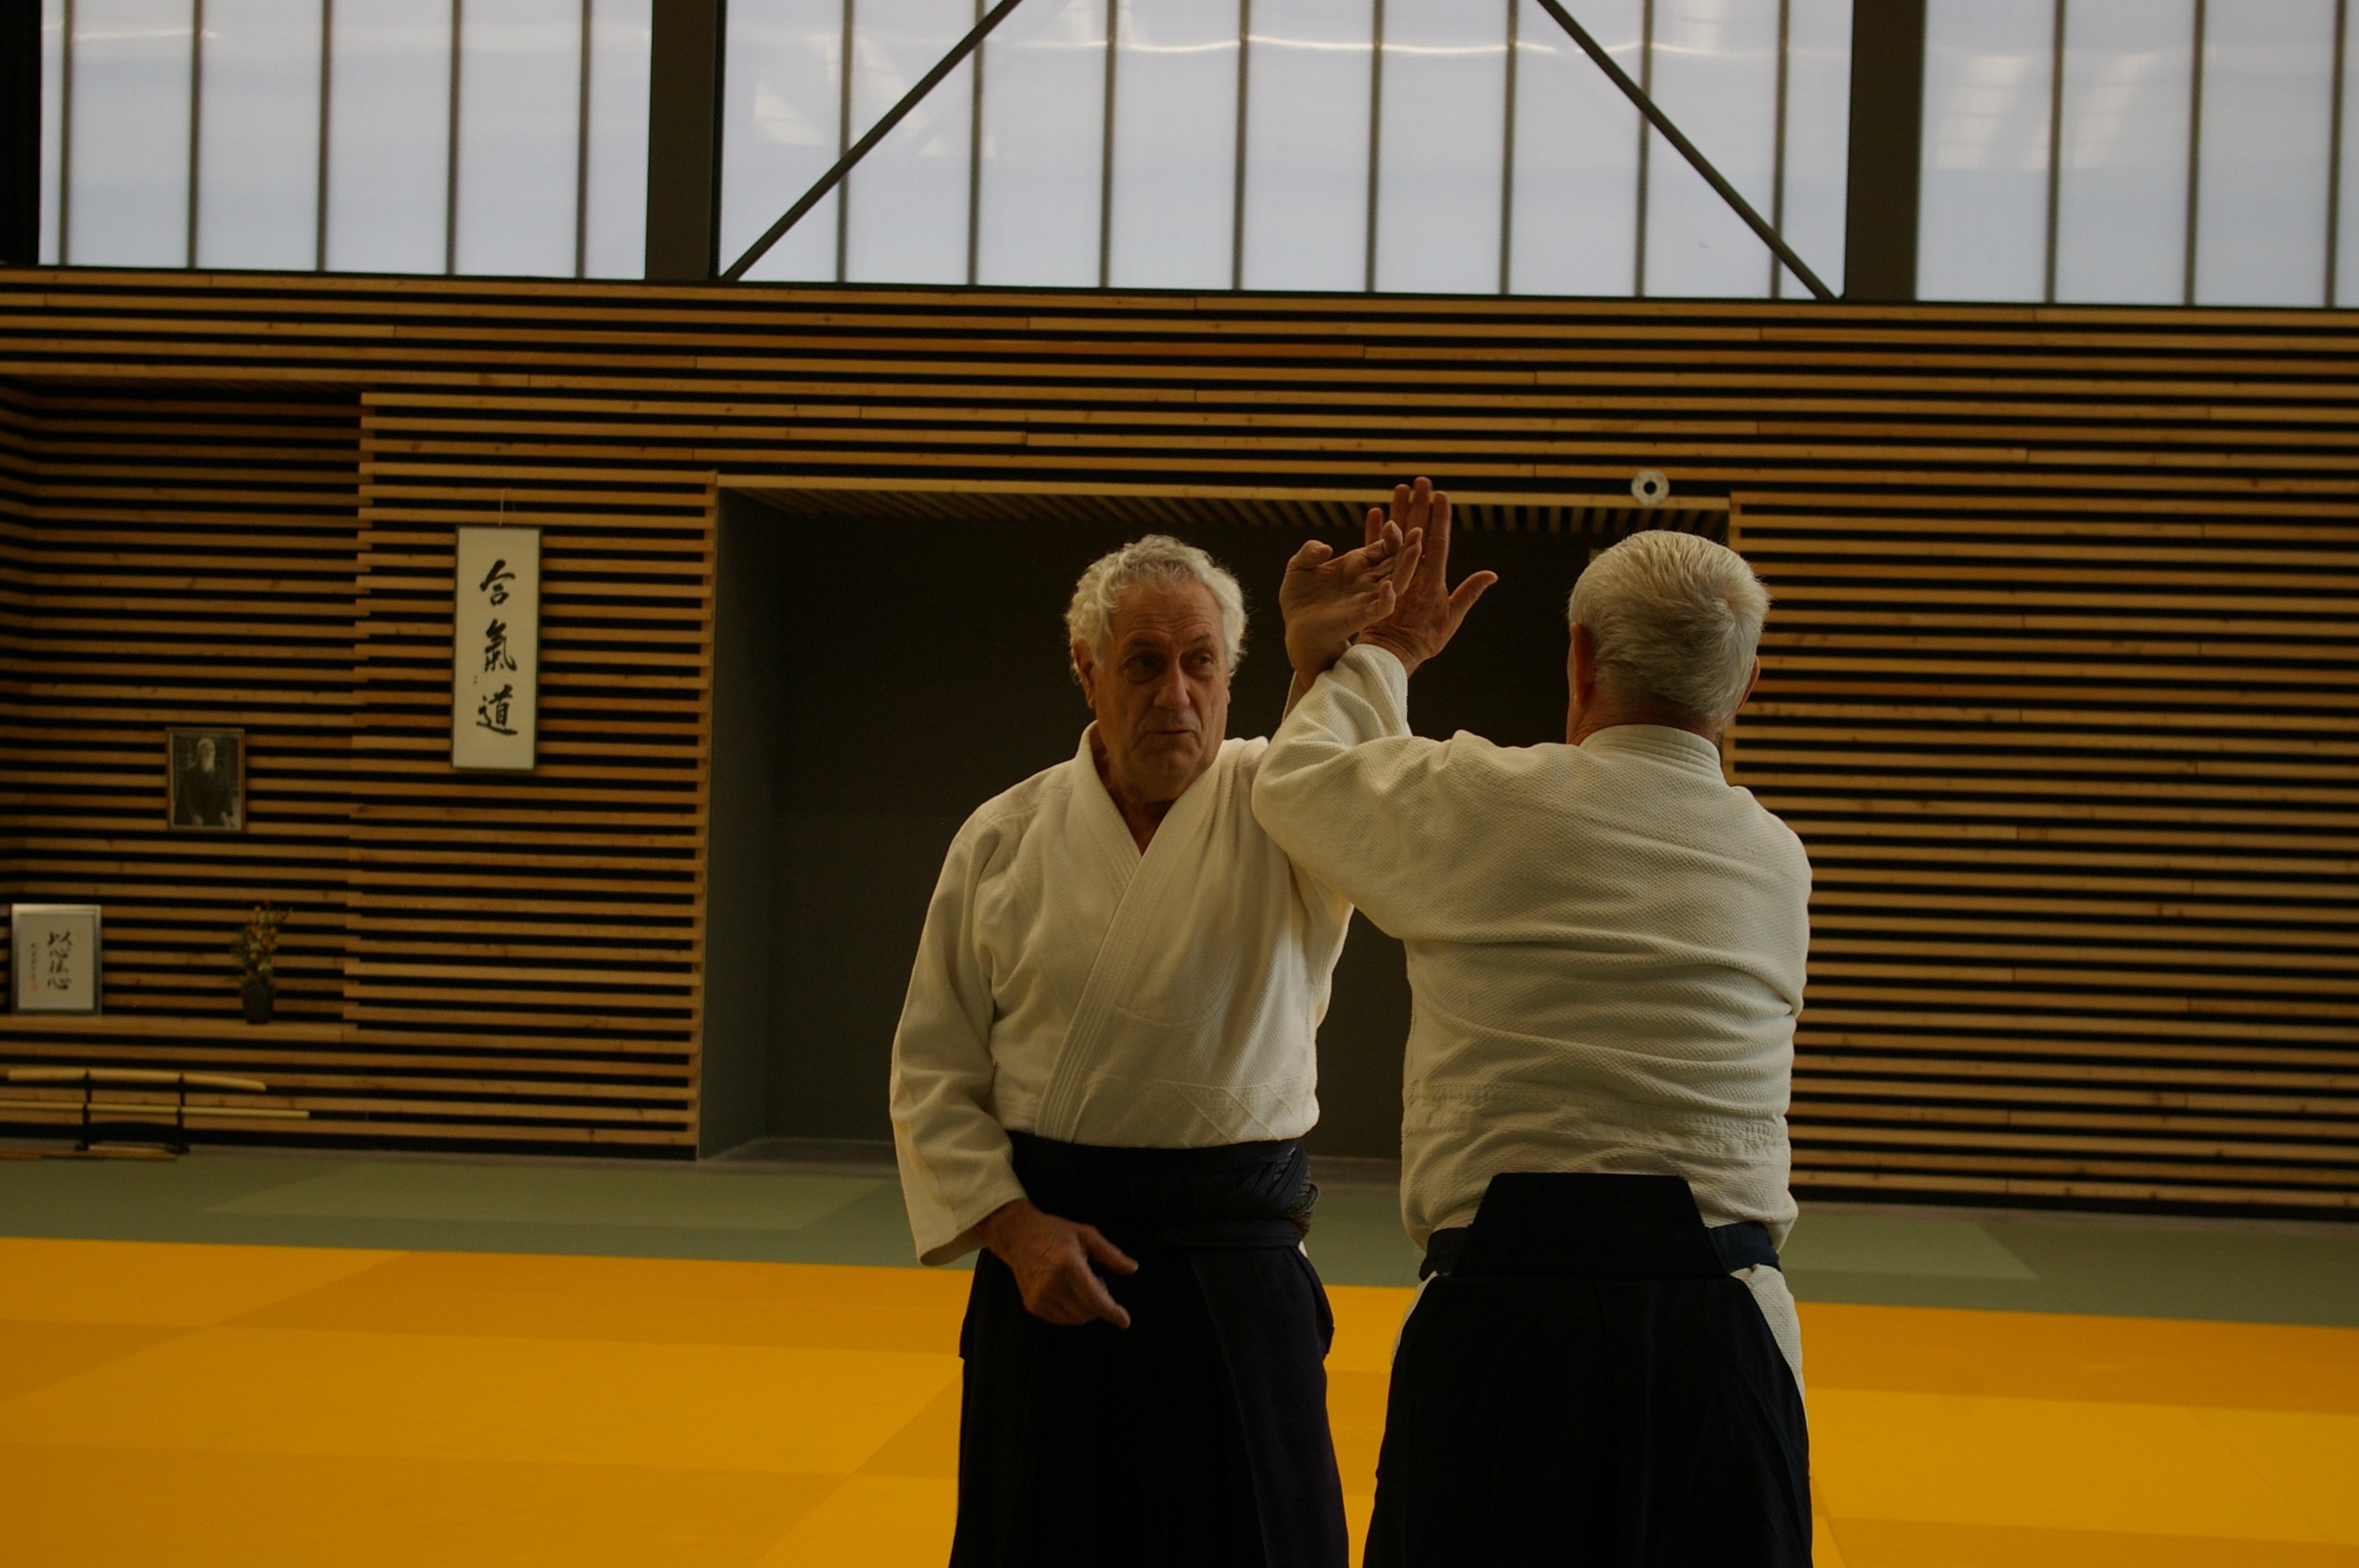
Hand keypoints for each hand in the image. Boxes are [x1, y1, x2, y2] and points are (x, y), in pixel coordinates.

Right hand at [974, 1198, 1137, 1327]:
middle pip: (1088, 1312)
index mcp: (1068, 1266)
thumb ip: (1111, 1254)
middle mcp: (1052, 1285)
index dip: (1112, 1312)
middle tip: (1095, 1278)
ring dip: (1086, 1306)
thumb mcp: (1086, 1235)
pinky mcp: (1033, 1306)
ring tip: (1078, 1282)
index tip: (1125, 1321)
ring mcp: (1040, 1298)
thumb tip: (1133, 1269)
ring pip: (1076, 1318)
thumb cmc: (1055, 1232)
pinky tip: (1067, 1290)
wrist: (1017, 1236)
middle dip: (1099, 1301)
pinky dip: (1072, 1310)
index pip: (1095, 1300)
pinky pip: (1062, 1319)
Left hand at [1279, 516, 1422, 686]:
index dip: (1390, 536)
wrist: (1295, 629)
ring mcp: (1366, 598)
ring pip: (1396, 581)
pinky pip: (1381, 608)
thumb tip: (1325, 548)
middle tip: (1418, 530)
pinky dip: (1388, 598)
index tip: (1392, 523)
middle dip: (1407, 547)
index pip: (1382, 547)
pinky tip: (1389, 585)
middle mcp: (1367, 580)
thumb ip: (1309, 552)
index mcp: (1357, 565)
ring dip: (1407, 566)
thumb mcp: (1298, 567)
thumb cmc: (1299, 598)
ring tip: (1416, 549)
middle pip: (1395, 561)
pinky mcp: (1361, 616)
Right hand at [1357, 477, 1496, 677]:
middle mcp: (1414, 570)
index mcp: (1433, 577)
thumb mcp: (1450, 618)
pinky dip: (1373, 531)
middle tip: (1421, 480)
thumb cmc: (1423, 640)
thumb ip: (1468, 593)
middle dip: (1419, 505)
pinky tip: (1374, 512)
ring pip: (1396, 534)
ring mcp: (1395, 571)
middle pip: (1417, 530)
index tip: (1442, 494)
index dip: (1440, 517)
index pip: (1438, 541)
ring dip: (1398, 510)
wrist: (1393, 653)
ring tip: (1399, 487)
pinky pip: (1373, 550)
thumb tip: (1491, 573)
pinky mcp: (1376, 578)